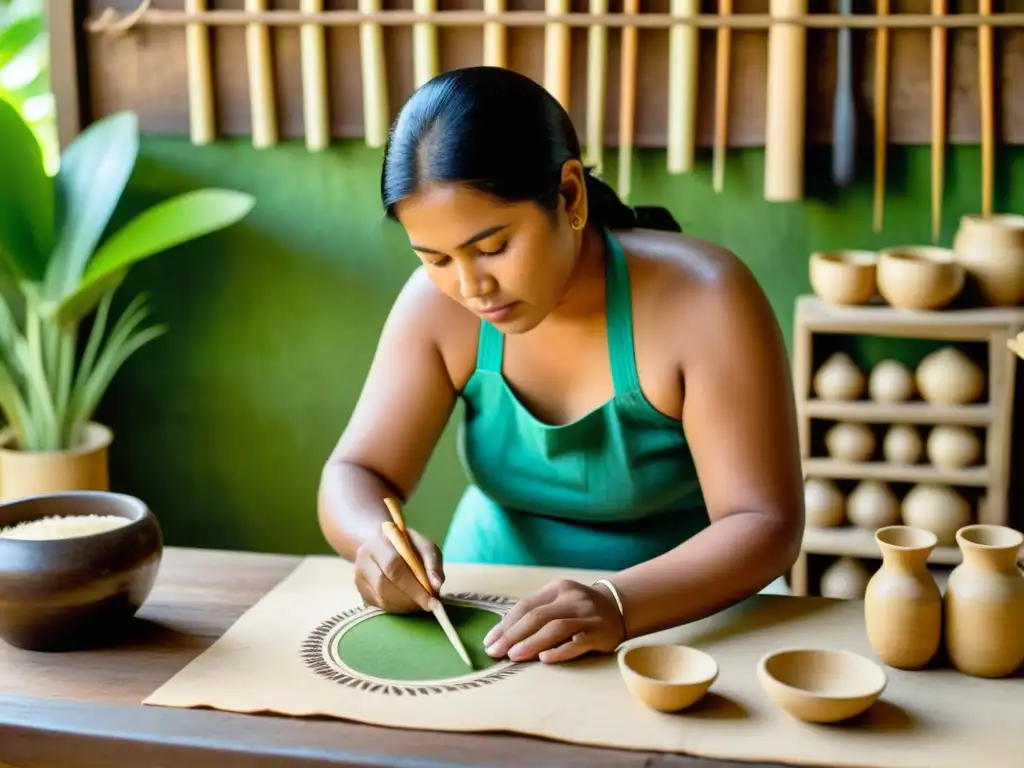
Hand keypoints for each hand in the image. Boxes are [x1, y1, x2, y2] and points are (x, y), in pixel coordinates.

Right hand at [354, 526, 444, 612]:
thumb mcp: (424, 546)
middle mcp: (363, 561)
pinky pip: (380, 607)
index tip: (432, 601)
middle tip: (429, 605)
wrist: (381, 544)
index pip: (393, 567)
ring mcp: (359, 580)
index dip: (413, 587)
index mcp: (378, 543)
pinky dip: (398, 609)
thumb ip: (432, 563)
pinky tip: (409, 604)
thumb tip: (436, 586)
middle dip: (409, 600)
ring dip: (405, 607)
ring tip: (421, 603)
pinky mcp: (362, 594)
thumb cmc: (407, 545)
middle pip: (383, 586)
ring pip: (381, 600)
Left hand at [482, 579, 626, 663]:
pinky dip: (561, 650)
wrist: (619, 608)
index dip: (505, 624)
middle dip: (512, 635)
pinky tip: (545, 659)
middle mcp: (572, 599)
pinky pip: (578, 642)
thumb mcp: (559, 602)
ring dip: (531, 643)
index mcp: (557, 589)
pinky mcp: (601, 633)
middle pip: (537, 617)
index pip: (525, 606)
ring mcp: (587, 615)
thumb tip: (502, 635)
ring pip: (555, 628)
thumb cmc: (579, 609)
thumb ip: (536, 613)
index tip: (489, 642)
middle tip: (495, 652)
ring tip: (513, 656)